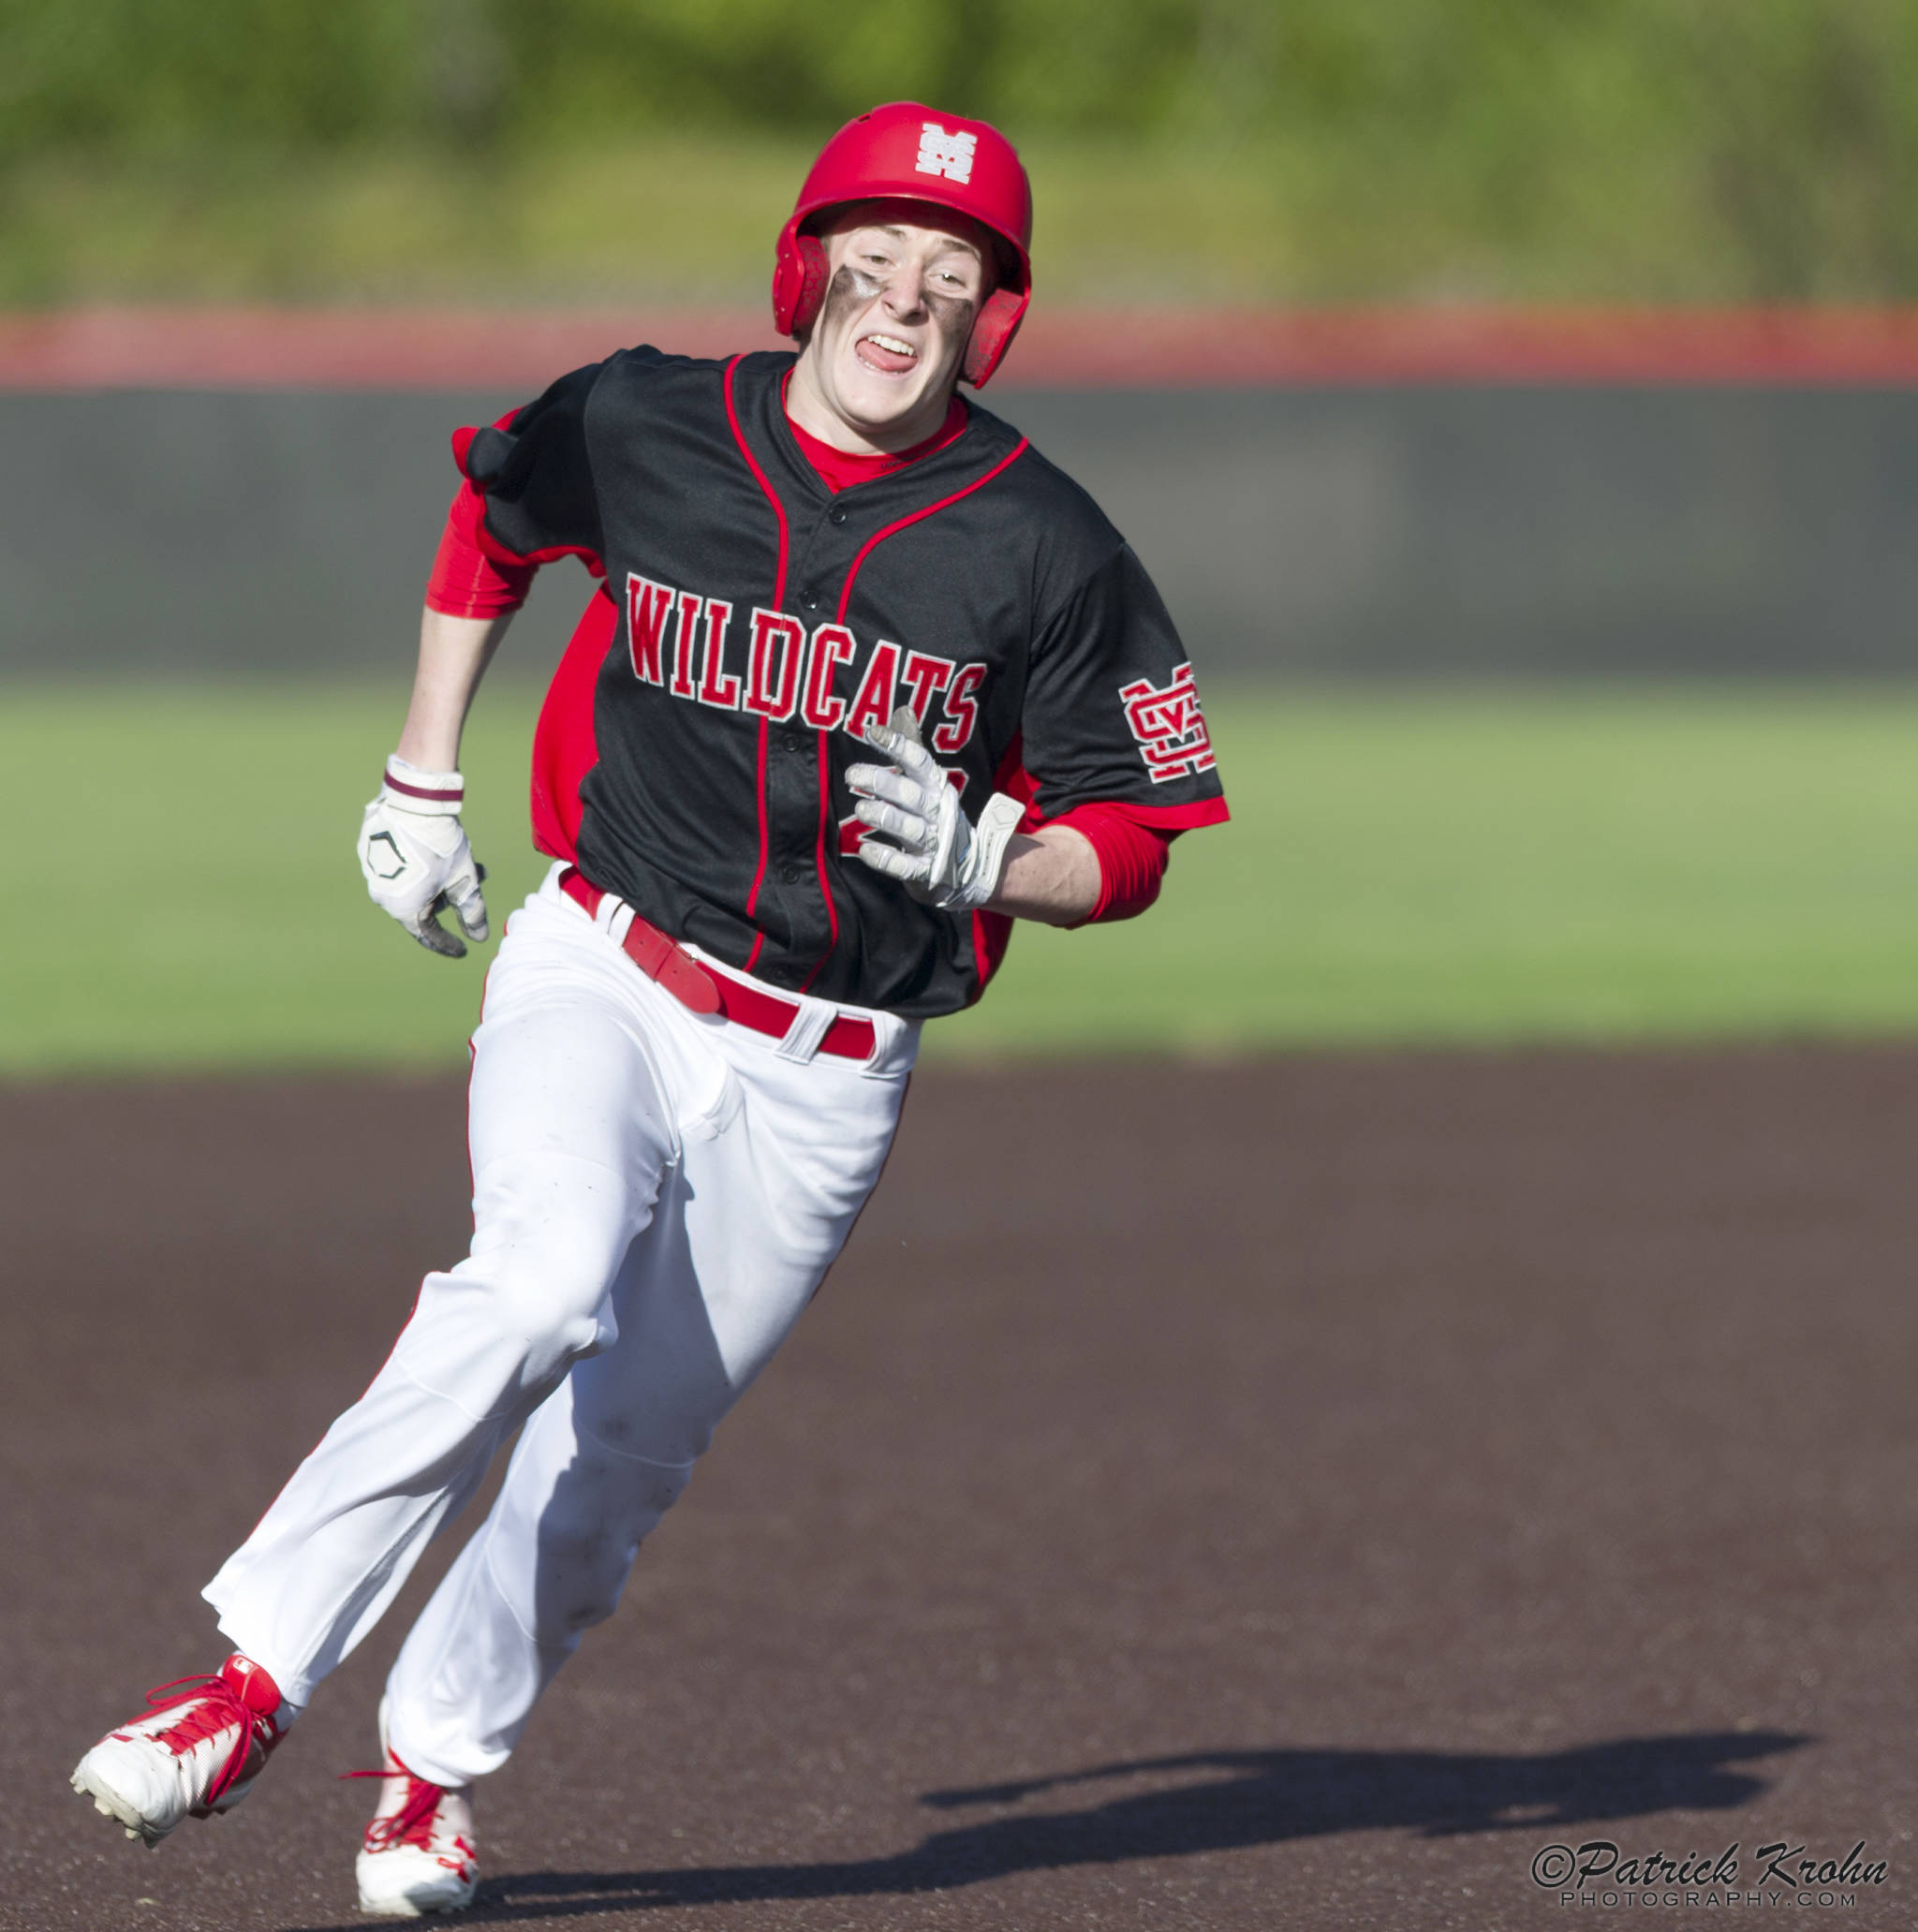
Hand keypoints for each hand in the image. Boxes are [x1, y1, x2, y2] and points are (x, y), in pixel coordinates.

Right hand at [356, 756, 489, 957]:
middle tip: (473, 883)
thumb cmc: (441, 844)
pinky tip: (439, 852)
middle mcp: (382, 895)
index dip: (448, 944)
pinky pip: (400, 867)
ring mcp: (373, 872)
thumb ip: (472, 911)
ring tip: (465, 863)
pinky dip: (421, 866)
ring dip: (438, 880)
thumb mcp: (464, 880)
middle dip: (449, 899)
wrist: (414, 800)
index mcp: (402, 908)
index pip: (428, 935)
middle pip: (421, 906)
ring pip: (412, 885)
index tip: (462, 950)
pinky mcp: (370, 850)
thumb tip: (479, 937)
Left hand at [846, 708, 1024, 912]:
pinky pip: (905, 866)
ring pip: (909, 829)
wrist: (968, 867)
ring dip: (884, 817)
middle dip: (882, 783)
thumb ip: (912, 753)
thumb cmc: (936, 817)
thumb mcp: (929, 784)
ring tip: (861, 809)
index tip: (872, 733)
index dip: (898, 746)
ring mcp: (933, 843)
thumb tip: (903, 710)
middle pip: (911, 795)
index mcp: (937, 787)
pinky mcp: (925, 871)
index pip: (920, 762)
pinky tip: (864, 851)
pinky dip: (885, 859)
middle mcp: (936, 813)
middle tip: (852, 774)